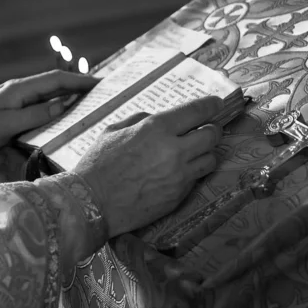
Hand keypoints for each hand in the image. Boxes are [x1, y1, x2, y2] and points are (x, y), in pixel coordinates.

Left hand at [0, 70, 98, 156]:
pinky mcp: (14, 108)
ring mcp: (17, 98)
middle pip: (55, 84)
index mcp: (20, 89)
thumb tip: (62, 107)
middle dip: (79, 86)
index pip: (56, 80)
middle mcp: (21, 90)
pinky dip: (56, 105)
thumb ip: (35, 115)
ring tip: (89, 101)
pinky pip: (41, 104)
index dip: (79, 81)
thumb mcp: (7, 124)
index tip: (100, 84)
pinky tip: (64, 112)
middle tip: (101, 92)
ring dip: (69, 95)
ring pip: (49, 94)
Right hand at [73, 96, 223, 237]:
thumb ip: (140, 120)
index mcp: (155, 128)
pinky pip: (196, 179)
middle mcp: (173, 150)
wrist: (91, 203)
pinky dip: (192, 173)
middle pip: (212, 135)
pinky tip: (177, 172)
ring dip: (205, 153)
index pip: (197, 111)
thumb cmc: (97, 164)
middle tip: (206, 130)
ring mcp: (178, 176)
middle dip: (212, 129)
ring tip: (194, 153)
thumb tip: (158, 118)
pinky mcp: (178, 196)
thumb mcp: (113, 131)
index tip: (216, 104)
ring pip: (211, 159)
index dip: (211, 105)